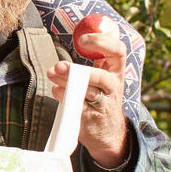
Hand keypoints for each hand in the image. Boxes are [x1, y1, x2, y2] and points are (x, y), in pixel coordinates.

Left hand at [46, 22, 128, 167]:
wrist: (107, 132)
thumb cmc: (100, 97)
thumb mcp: (101, 78)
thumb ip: (87, 65)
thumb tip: (63, 57)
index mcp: (116, 72)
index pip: (118, 51)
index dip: (102, 42)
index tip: (82, 40)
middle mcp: (113, 87)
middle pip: (101, 77)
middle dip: (79, 71)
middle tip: (60, 66)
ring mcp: (104, 104)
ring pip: (87, 92)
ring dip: (66, 83)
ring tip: (52, 74)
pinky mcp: (91, 118)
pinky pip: (77, 107)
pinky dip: (64, 97)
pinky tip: (56, 90)